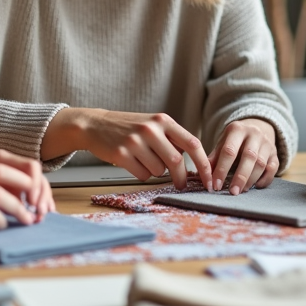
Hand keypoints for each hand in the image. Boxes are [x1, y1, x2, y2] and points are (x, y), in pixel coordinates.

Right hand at [61, 108, 213, 189]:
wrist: (95, 125)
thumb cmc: (129, 127)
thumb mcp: (153, 124)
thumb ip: (173, 139)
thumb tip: (195, 162)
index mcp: (163, 120)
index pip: (192, 144)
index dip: (204, 164)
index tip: (210, 179)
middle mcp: (150, 129)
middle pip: (176, 161)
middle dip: (180, 177)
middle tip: (180, 184)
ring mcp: (135, 141)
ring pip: (158, 171)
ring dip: (155, 172)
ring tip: (143, 160)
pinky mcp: (121, 154)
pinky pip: (142, 175)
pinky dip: (141, 174)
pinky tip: (132, 162)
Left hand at [208, 118, 278, 194]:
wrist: (257, 127)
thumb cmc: (234, 140)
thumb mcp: (223, 142)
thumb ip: (214, 157)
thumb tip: (203, 175)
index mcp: (237, 129)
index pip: (229, 151)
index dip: (222, 169)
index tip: (216, 185)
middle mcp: (254, 134)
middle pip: (249, 156)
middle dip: (240, 177)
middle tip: (232, 192)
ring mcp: (267, 144)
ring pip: (262, 164)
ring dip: (251, 179)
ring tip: (241, 190)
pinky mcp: (275, 154)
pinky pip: (273, 168)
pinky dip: (265, 179)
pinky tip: (256, 186)